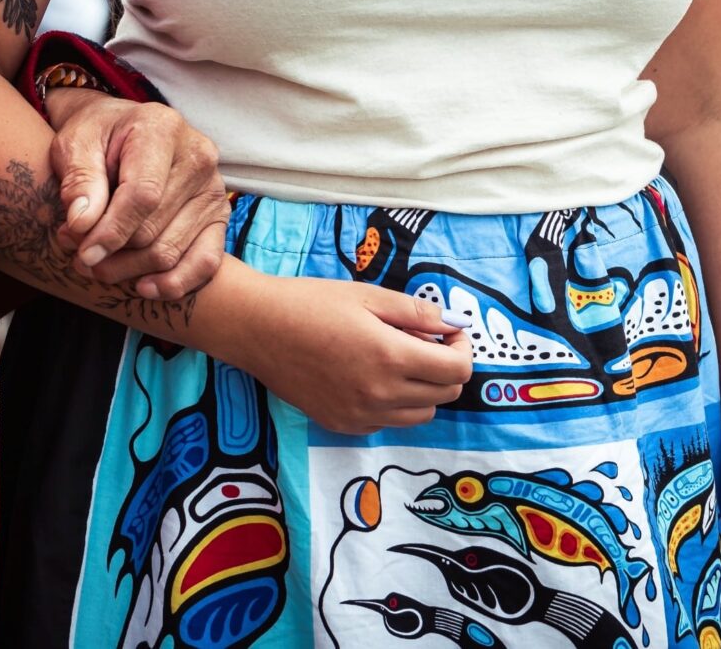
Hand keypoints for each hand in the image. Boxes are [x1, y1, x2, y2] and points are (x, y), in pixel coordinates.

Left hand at [41, 89, 228, 298]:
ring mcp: (213, 189)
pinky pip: (206, 261)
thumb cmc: (97, 136)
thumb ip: (79, 180)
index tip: (83, 253)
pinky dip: (174, 283)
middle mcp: (198, 158)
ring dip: (129, 271)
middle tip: (79, 257)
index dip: (111, 231)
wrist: (124, 131)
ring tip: (98, 266)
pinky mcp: (218, 216)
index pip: (143, 195)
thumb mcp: (75, 144)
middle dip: (111, 254)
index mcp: (163, 130)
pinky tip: (143, 287)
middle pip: (153, 230)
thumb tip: (82, 224)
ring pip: (170, 252)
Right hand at [217, 275, 471, 435]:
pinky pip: (388, 422)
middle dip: (448, 367)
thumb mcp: (368, 296)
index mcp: (390, 357)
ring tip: (402, 359)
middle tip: (430, 341)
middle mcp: (380, 395)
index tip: (450, 331)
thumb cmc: (311, 304)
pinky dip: (395, 403)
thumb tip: (451, 323)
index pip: (457, 370)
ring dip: (425, 388)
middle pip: (444, 395)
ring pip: (421, 415)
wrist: (257, 329)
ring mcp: (360, 416)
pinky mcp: (343, 425)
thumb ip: (416, 312)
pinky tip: (374, 376)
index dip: (463, 348)